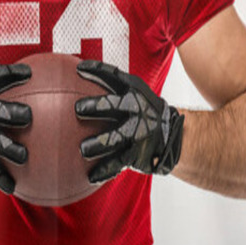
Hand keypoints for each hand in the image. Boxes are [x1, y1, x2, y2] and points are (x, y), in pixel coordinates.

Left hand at [74, 60, 183, 183]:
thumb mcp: (134, 94)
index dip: (97, 70)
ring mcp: (139, 132)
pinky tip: (90, 176)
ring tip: (83, 150)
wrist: (172, 135)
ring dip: (99, 144)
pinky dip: (104, 170)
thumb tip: (73, 75)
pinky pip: (118, 163)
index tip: (78, 68)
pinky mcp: (138, 154)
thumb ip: (109, 85)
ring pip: (116, 138)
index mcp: (134, 92)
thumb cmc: (142, 110)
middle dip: (97, 106)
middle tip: (78, 109)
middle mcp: (138, 110)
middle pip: (116, 106)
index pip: (115, 76)